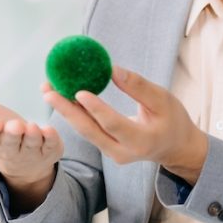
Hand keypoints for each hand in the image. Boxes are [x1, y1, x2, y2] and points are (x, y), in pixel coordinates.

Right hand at [0, 87, 62, 189]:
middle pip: (10, 142)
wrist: (26, 157)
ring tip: (31, 127)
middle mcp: (10, 148)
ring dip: (32, 136)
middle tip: (14, 126)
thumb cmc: (0, 129)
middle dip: (12, 135)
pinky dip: (51, 138)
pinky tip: (50, 129)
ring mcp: (30, 152)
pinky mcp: (49, 150)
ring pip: (30, 145)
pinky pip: (51, 145)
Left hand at [44, 66, 207, 181]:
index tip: (79, 91)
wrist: (174, 147)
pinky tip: (61, 96)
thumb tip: (111, 69)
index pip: (114, 124)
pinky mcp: (106, 149)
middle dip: (66, 110)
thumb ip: (139, 86)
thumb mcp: (163, 100)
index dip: (96, 109)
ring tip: (47, 89)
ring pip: (84, 131)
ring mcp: (112, 154)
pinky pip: (87, 130)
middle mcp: (123, 152)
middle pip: (90, 131)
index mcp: (142, 141)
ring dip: (65, 110)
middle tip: (48, 90)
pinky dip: (74, 113)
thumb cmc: (172, 120)